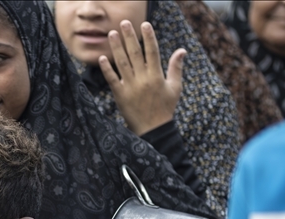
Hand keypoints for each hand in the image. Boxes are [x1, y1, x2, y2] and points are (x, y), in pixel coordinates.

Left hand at [98, 20, 184, 135]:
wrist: (153, 129)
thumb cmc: (165, 108)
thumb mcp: (175, 87)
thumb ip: (176, 68)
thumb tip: (182, 50)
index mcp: (157, 75)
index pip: (152, 51)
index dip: (148, 37)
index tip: (144, 24)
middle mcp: (143, 79)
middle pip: (135, 53)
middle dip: (129, 37)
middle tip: (124, 23)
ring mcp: (131, 87)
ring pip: (122, 63)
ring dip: (116, 48)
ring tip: (111, 34)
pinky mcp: (120, 95)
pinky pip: (112, 80)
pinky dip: (107, 69)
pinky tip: (102, 58)